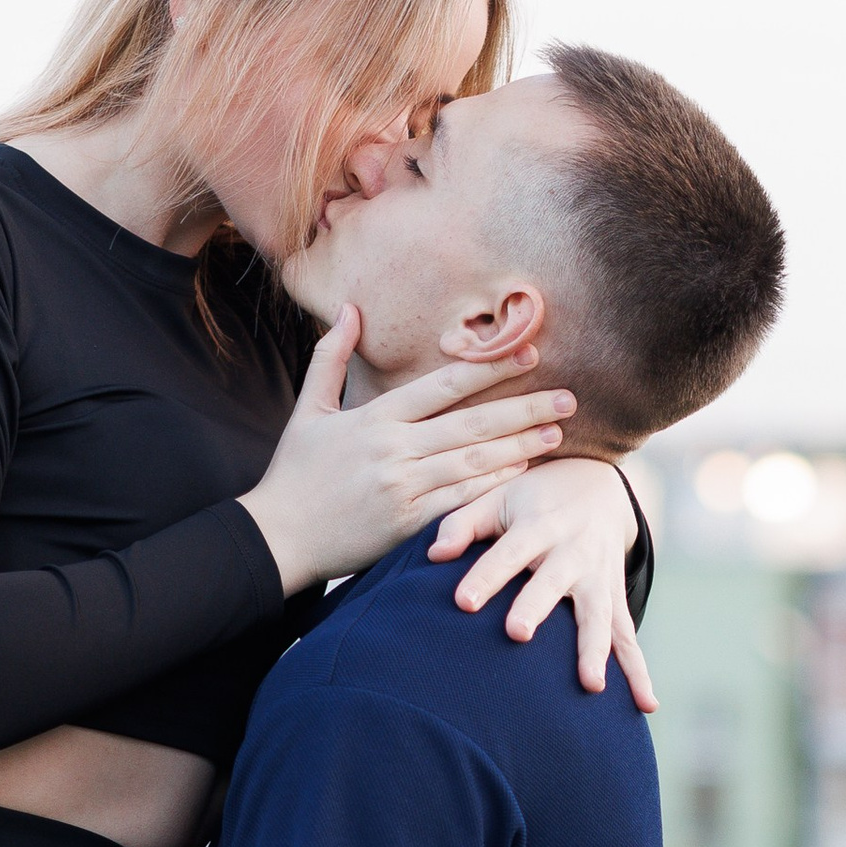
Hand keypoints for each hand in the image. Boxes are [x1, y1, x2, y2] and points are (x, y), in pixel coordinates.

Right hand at [237, 308, 579, 594]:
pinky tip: (523, 471)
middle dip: (522, 408)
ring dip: (519, 445)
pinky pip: (460, 501)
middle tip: (568, 397)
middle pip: (470, 423)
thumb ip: (330, 358)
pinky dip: (493, 485)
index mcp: (374, 419)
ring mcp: (402, 488)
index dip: (488, 369)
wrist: (277, 537)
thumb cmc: (294, 474)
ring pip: (473, 462)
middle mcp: (392, 449)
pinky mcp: (406, 523)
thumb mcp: (309, 410)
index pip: (442, 387)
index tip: (528, 355)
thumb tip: (350, 309)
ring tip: (556, 432)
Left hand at [428, 457, 656, 706]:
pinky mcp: (613, 597)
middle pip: (552, 582)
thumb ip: (463, 524)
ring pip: (598, 616)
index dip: (486, 575)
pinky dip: (639, 671)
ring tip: (591, 685)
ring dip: (595, 650)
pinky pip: (628, 637)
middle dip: (536, 607)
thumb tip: (432, 556)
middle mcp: (572, 551)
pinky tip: (646, 705)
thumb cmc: (532, 497)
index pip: (508, 552)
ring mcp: (598, 577)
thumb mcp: (498, 495)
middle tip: (517, 633)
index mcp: (539, 525)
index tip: (463, 602)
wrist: (598, 483)